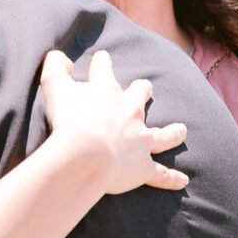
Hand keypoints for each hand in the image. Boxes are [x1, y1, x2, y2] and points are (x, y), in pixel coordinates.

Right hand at [40, 50, 187, 193]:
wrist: (85, 153)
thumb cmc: (68, 119)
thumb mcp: (54, 86)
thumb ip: (54, 67)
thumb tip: (58, 56)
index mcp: (106, 91)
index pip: (104, 70)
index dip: (102, 63)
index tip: (102, 58)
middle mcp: (129, 112)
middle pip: (140, 96)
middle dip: (142, 91)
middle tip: (145, 88)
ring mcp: (139, 139)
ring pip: (162, 135)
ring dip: (173, 133)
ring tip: (182, 130)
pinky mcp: (143, 166)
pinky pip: (161, 173)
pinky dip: (171, 178)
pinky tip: (183, 181)